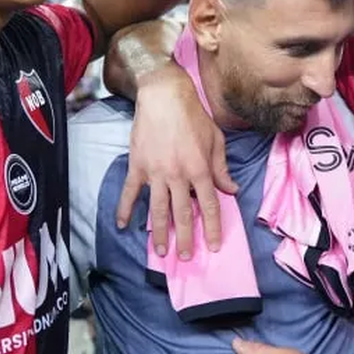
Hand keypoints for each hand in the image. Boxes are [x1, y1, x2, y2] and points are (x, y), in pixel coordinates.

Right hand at [115, 62, 237, 258]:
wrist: (164, 95)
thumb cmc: (193, 115)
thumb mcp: (216, 140)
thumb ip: (222, 168)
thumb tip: (231, 189)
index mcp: (200, 170)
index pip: (209, 206)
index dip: (213, 228)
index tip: (214, 246)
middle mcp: (179, 175)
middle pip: (183, 214)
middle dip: (186, 238)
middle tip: (185, 257)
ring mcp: (156, 173)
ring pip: (158, 209)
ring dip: (160, 232)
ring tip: (161, 250)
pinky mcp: (138, 166)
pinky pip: (130, 192)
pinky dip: (124, 209)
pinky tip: (122, 224)